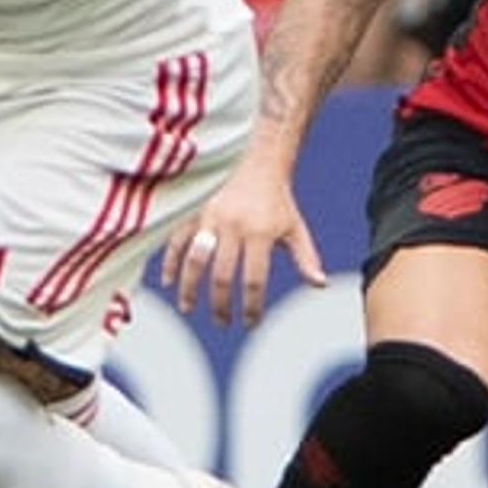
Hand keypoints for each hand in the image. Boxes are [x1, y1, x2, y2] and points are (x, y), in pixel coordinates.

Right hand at [163, 157, 319, 324]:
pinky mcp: (196, 213)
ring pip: (195, 260)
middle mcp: (234, 226)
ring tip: (188, 309)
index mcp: (261, 233)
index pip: (254, 279)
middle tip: (223, 322)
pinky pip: (178, 240)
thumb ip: (306, 258)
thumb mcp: (295, 229)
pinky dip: (170, 261)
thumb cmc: (280, 204)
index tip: (250, 322)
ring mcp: (211, 219)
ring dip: (189, 288)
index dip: (251, 305)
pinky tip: (168, 281)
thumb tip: (319, 284)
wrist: (259, 166)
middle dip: (220, 304)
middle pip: (222, 275)